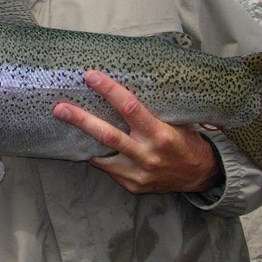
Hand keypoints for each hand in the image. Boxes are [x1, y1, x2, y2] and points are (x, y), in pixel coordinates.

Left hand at [53, 70, 222, 193]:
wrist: (201, 176)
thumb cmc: (186, 142)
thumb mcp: (175, 123)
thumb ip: (151, 111)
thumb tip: (120, 88)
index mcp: (161, 135)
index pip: (131, 108)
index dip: (109, 91)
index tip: (91, 76)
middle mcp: (148, 155)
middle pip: (108, 135)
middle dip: (81, 120)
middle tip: (59, 108)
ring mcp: (138, 173)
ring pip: (102, 154)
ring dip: (81, 139)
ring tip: (62, 124)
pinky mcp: (131, 185)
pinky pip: (106, 167)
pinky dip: (94, 155)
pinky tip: (83, 144)